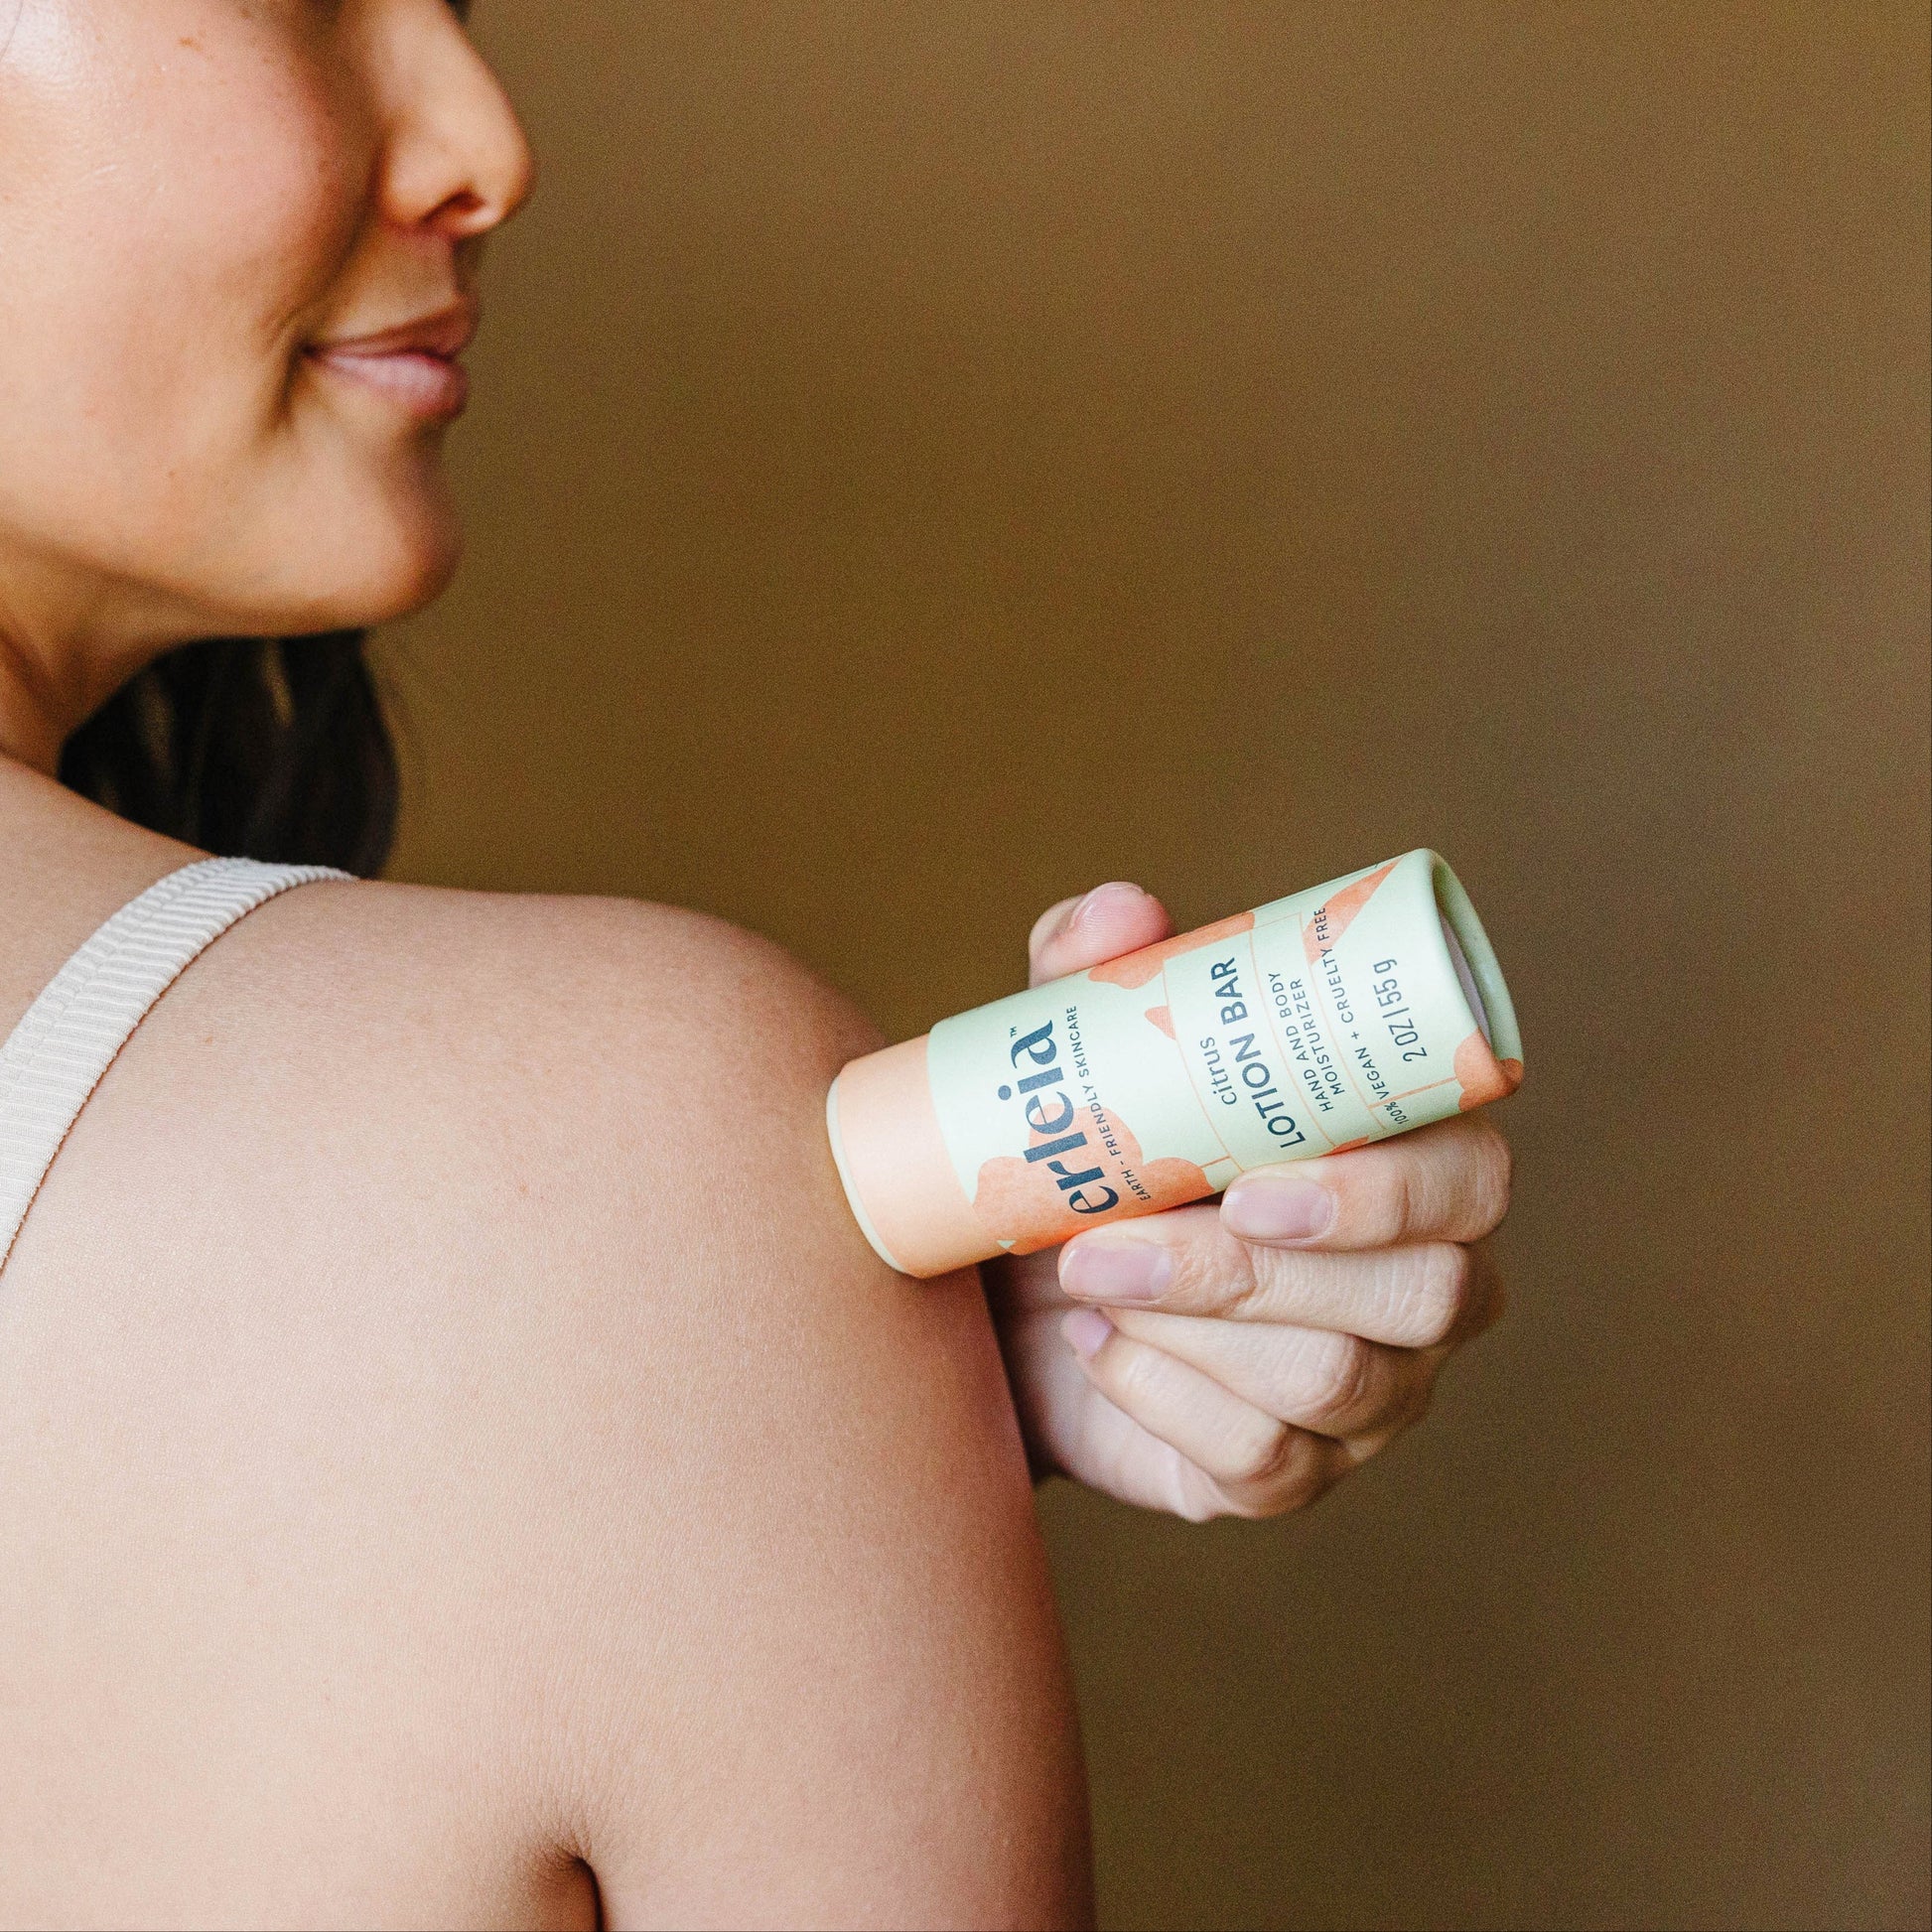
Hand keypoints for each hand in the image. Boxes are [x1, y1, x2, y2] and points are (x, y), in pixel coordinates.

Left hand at [985, 882, 1512, 1520]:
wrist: (1009, 1295)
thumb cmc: (1092, 1150)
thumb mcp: (1087, 1057)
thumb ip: (1102, 977)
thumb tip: (1119, 909)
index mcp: (1413, 1166)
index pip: (1471, 1180)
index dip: (1391, 1190)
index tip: (1255, 1183)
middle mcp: (1424, 1286)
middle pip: (1424, 1295)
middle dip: (1257, 1273)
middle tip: (1113, 1242)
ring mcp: (1374, 1393)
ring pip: (1339, 1381)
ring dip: (1193, 1329)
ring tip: (1083, 1276)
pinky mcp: (1295, 1473)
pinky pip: (1267, 1463)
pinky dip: (1162, 1400)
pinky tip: (1095, 1346)